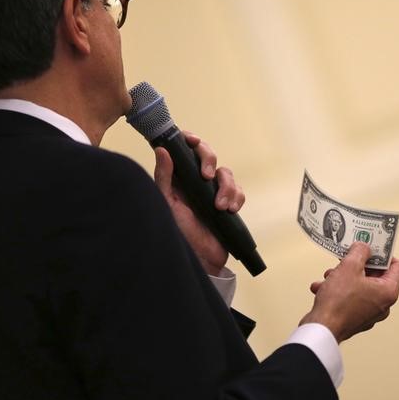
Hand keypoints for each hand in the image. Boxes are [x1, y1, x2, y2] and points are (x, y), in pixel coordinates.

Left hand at [153, 131, 245, 274]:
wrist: (198, 259)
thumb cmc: (178, 232)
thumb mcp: (167, 203)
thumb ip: (164, 177)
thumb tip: (160, 149)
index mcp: (179, 177)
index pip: (185, 150)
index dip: (190, 140)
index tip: (193, 141)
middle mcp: (195, 181)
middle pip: (207, 154)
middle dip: (209, 160)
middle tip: (206, 176)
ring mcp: (213, 191)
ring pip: (226, 173)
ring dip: (226, 187)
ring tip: (220, 207)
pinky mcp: (228, 203)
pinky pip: (238, 191)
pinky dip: (237, 197)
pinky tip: (230, 210)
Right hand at [300, 242, 398, 342]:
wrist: (322, 328)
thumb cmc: (338, 302)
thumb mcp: (349, 266)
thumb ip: (359, 252)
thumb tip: (364, 248)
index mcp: (388, 292)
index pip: (397, 267)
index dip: (384, 254)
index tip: (372, 248)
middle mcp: (382, 305)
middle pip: (375, 276)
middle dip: (358, 265)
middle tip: (347, 258)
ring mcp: (369, 314)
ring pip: (359, 287)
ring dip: (344, 277)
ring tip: (329, 275)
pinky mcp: (355, 319)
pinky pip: (350, 299)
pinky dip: (337, 291)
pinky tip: (322, 287)